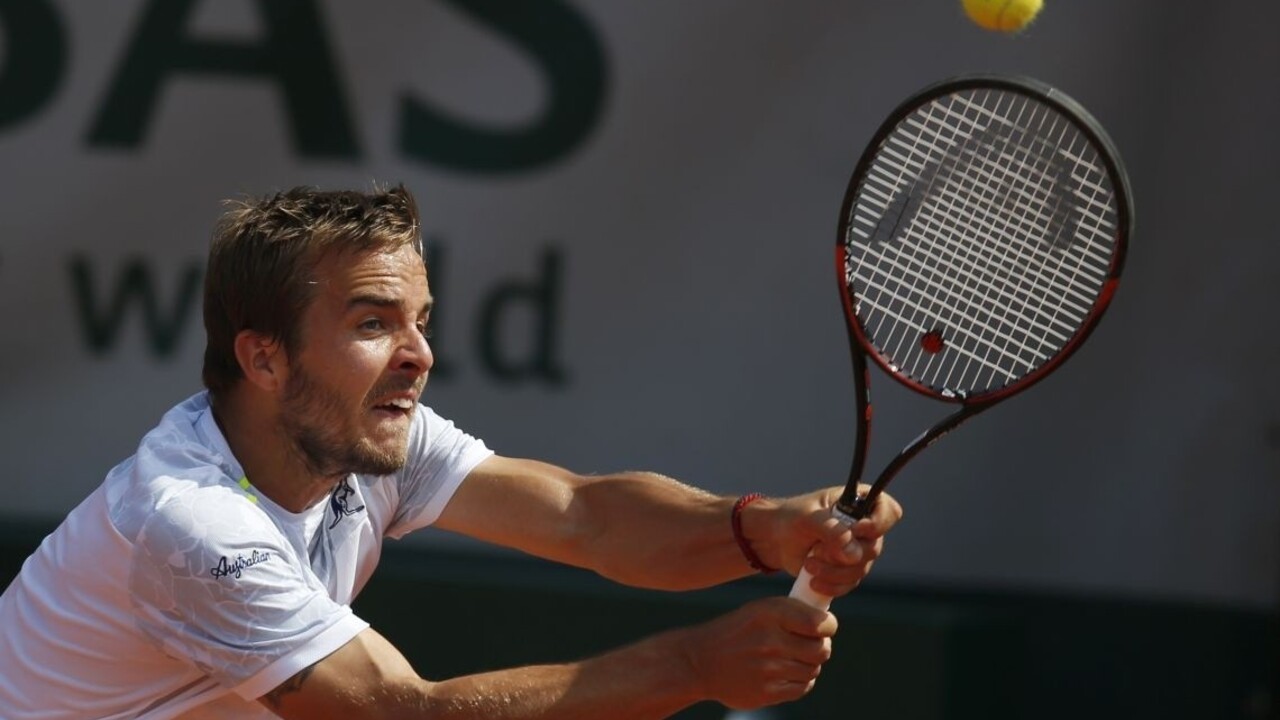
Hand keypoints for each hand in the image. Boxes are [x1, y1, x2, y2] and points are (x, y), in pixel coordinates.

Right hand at [677, 597, 836, 708]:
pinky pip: (802, 687)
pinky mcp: (768, 692)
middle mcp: (770, 641)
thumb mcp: (758, 611)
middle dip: (821, 646)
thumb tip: (828, 622)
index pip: (820, 623)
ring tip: (792, 658)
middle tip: (811, 644)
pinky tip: (786, 673)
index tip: (825, 627)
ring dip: (808, 664)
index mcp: (770, 614)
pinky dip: (800, 681)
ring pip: (813, 669)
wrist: (701, 662)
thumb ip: (792, 613)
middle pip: (822, 649)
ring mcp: (769, 669)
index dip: (829, 626)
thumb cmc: (736, 632)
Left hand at [745, 486, 902, 597]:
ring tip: (809, 565)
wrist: (776, 540)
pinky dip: (832, 585)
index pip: (889, 511)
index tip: (855, 530)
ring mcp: (858, 550)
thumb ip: (831, 530)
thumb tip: (853, 554)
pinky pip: (850, 584)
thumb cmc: (792, 519)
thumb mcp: (808, 518)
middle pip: (873, 548)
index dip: (878, 524)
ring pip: (861, 569)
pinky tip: (813, 582)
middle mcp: (865, 527)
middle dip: (842, 554)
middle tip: (815, 551)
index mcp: (860, 503)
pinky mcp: (848, 570)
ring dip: (834, 572)